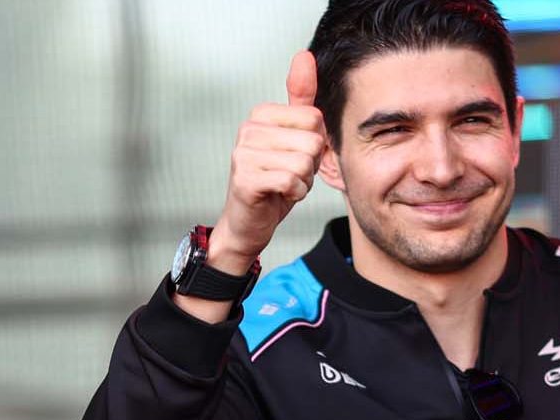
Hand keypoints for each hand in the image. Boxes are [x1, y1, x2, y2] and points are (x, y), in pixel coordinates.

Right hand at [209, 50, 331, 271]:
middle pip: (312, 141)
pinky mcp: (245, 179)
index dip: (314, 144)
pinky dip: (293, 195)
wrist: (247, 224)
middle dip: (309, 166)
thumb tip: (305, 55)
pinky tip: (278, 196)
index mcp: (261, 114)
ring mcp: (244, 154)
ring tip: (282, 186)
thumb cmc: (273, 182)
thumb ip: (301, 100)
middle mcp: (248, 129)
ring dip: (302, 182)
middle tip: (287, 175)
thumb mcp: (293, 138)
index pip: (315, 118)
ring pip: (303, 162)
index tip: (292, 157)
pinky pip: (292, 181)